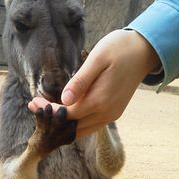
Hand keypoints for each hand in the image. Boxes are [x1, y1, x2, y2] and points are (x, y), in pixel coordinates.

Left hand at [28, 29, 160, 136]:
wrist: (145, 50)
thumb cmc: (119, 49)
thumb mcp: (97, 59)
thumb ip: (80, 81)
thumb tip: (64, 100)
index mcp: (100, 101)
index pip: (67, 114)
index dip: (48, 111)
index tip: (33, 101)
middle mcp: (107, 113)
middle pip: (73, 127)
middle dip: (52, 120)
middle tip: (34, 107)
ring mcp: (112, 115)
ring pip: (82, 130)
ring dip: (63, 124)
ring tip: (46, 111)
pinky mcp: (114, 112)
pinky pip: (91, 125)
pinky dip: (76, 122)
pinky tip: (65, 110)